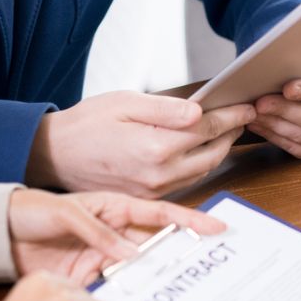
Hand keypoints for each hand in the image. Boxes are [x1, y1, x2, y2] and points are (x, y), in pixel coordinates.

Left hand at [7, 188, 223, 282]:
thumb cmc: (30, 211)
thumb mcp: (65, 213)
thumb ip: (98, 232)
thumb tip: (130, 254)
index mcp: (114, 208)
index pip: (158, 215)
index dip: (188, 221)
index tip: (215, 227)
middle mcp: (114, 235)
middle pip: (157, 246)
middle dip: (184, 254)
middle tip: (211, 265)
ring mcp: (103, 259)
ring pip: (141, 271)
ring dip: (159, 280)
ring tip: (184, 290)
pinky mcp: (88, 281)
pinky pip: (116, 291)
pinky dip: (130, 299)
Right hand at [27, 91, 257, 197]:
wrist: (54, 155)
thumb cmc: (86, 124)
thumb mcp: (125, 104)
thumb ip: (166, 109)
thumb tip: (200, 111)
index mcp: (155, 147)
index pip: (208, 129)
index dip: (232, 115)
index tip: (247, 105)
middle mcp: (159, 174)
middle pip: (212, 154)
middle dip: (232, 133)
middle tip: (243, 115)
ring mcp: (154, 190)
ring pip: (202, 170)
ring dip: (218, 150)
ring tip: (227, 129)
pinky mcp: (148, 197)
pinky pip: (185, 180)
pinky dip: (200, 163)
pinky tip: (201, 149)